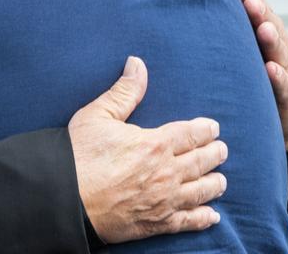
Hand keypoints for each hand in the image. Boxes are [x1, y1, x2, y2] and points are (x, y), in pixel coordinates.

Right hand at [69, 57, 227, 242]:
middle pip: (203, 161)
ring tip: (220, 180)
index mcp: (155, 144)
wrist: (65, 198)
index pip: (192, 134)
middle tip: (222, 150)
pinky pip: (189, 221)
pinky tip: (212, 215)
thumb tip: (137, 63)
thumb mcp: (98, 115)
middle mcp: (167, 173)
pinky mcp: (158, 223)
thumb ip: (124, 91)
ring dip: (215, 184)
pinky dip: (204, 218)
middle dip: (216, 153)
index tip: (213, 128)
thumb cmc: (79, 155)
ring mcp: (165, 200)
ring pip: (202, 191)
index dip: (206, 129)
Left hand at [237, 0, 287, 150]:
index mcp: (266, 35)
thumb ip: (228, 22)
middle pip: (272, 28)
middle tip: (250, 1)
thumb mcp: (240, 50)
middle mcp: (279, 50)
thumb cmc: (250, 77)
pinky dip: (279, 78)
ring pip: (281, 54)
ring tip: (264, 29)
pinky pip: (285, 87)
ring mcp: (287, 73)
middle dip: (261, 14)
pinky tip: (271, 69)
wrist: (273, 121)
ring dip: (272, 41)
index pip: (260, 13)